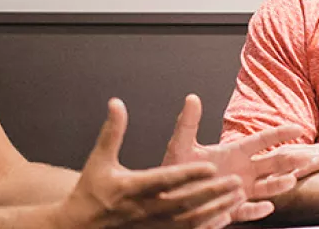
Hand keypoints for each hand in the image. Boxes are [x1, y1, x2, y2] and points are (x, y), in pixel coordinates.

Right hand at [60, 99, 248, 228]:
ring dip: (216, 209)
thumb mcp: (100, 158)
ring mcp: (153, 224)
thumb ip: (112, 131)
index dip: (189, 175)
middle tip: (236, 181)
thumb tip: (116, 103)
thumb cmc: (91, 189)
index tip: (212, 166)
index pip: (166, 180)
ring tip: (237, 196)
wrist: (81, 224)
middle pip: (185, 203)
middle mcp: (145, 209)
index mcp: (132, 188)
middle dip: (212, 193)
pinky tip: (225, 216)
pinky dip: (208, 225)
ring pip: (191, 220)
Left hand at [161, 94, 313, 222]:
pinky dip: (258, 210)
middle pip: (272, 163)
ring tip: (290, 181)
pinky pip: (248, 211)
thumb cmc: (177, 169)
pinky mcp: (231, 210)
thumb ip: (187, 123)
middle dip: (290, 160)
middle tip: (307, 156)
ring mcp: (239, 191)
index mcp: (235, 152)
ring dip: (279, 184)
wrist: (167, 197)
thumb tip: (191, 97)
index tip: (298, 128)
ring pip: (266, 187)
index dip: (280, 133)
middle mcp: (243, 171)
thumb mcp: (181, 145)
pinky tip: (267, 207)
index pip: (263, 140)